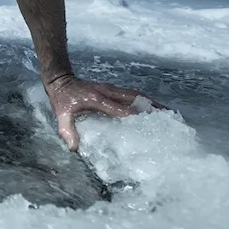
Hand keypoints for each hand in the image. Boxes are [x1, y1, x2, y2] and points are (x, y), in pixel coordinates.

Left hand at [44, 74, 166, 151]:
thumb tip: (74, 149)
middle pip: (134, 97)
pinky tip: (151, 107)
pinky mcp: (111, 89)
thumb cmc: (62, 98)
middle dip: (151, 106)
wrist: (60, 79)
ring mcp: (110, 88)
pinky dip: (143, 100)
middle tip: (168, 115)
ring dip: (150, 102)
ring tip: (166, 111)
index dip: (134, 116)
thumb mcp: (60, 115)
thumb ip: (67, 131)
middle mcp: (107, 91)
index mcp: (97, 99)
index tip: (148, 125)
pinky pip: (130, 94)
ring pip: (135, 94)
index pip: (119, 109)